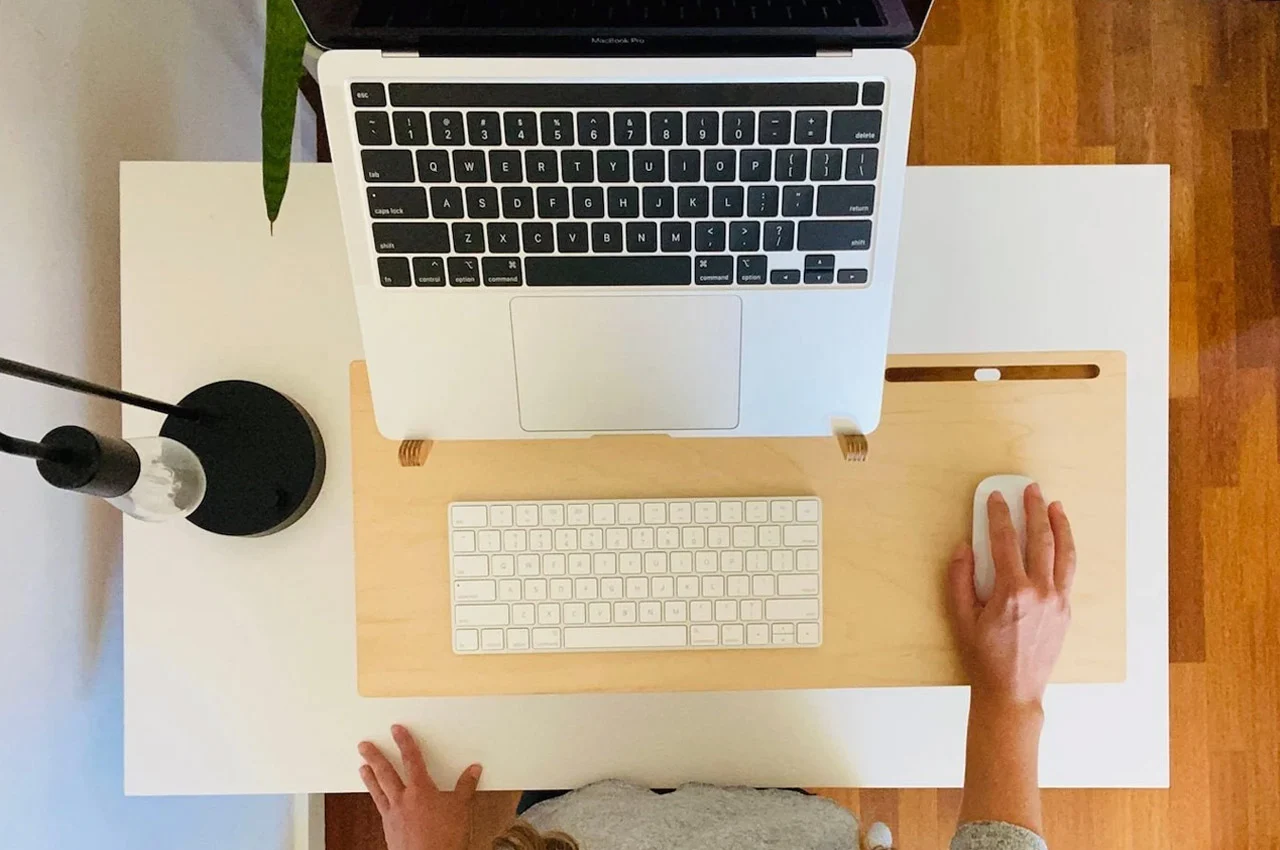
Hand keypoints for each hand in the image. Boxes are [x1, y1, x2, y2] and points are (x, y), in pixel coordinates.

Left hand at [358, 725, 482, 849]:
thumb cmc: (444, 840)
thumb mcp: (461, 809)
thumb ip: (465, 787)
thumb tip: (473, 770)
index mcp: (420, 790)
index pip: (412, 759)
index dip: (404, 742)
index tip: (396, 730)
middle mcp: (403, 800)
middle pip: (386, 773)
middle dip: (375, 757)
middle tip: (364, 745)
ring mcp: (393, 815)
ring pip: (378, 791)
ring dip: (369, 777)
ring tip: (362, 767)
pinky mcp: (389, 830)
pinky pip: (380, 809)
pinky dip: (376, 799)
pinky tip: (376, 798)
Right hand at [946, 484, 1075, 709]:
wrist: (1013, 690)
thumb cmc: (984, 657)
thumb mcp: (961, 618)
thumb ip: (959, 579)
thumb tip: (964, 548)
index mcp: (1011, 592)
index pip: (1005, 541)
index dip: (999, 516)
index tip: (995, 499)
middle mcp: (1040, 592)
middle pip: (1040, 540)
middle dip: (1034, 510)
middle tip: (1030, 490)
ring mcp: (1057, 601)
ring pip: (1064, 554)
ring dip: (1060, 527)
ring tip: (1055, 506)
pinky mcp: (1065, 611)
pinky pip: (1067, 573)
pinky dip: (1065, 552)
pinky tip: (1060, 541)